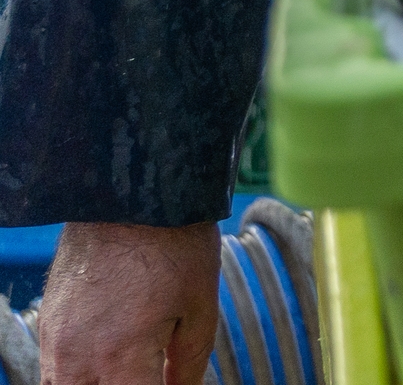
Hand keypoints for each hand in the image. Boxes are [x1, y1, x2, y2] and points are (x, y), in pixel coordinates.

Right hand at [34, 221, 218, 384]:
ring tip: (126, 368)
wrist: (130, 192)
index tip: (168, 381)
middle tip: (146, 371)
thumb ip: (189, 362)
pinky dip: (75, 373)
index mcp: (120, 358)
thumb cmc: (173, 243)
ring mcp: (54, 341)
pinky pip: (52, 368)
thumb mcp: (200, 305)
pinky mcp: (46, 322)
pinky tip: (106, 355)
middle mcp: (77, 358)